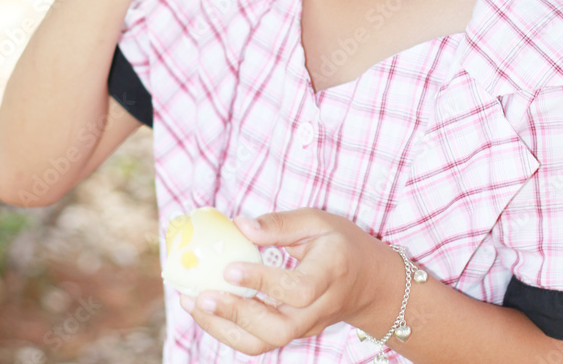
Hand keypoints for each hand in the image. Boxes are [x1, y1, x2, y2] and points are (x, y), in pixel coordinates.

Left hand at [178, 207, 393, 355]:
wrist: (368, 284)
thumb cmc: (341, 244)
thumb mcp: (318, 221)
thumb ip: (280, 224)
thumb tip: (240, 225)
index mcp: (330, 273)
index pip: (297, 289)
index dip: (262, 282)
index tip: (230, 268)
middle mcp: (318, 308)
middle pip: (278, 328)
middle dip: (236, 314)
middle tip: (201, 295)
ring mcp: (306, 327)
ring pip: (264, 342)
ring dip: (224, 327)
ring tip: (193, 303)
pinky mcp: (293, 334)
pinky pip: (259, 341)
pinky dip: (228, 331)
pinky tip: (205, 310)